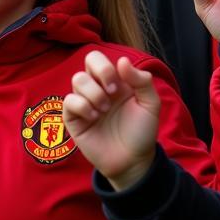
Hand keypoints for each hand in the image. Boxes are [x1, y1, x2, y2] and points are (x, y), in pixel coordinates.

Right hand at [63, 51, 159, 190]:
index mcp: (115, 80)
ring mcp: (85, 102)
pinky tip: (94, 118)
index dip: (107, 66)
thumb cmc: (141, 131)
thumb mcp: (150, 104)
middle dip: (101, 72)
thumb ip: (142, 80)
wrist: (133, 161)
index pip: (101, 57)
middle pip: (88, 59)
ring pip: (77, 79)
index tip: (119, 86)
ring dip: (93, 93)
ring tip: (104, 110)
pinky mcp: (74, 119)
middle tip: (112, 92)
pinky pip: (68, 101)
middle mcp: (98, 87)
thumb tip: (122, 61)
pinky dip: (82, 106)